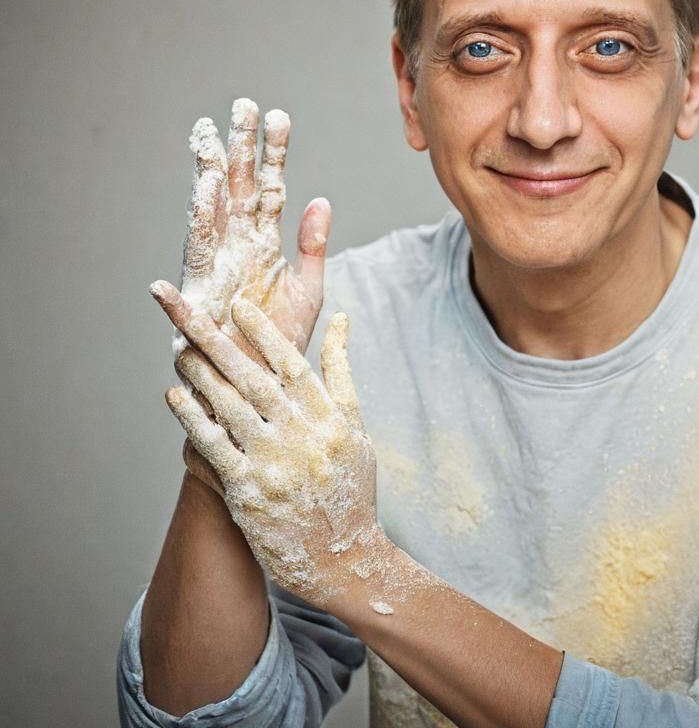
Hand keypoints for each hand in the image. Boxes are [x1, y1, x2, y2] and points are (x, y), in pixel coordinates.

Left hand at [151, 281, 380, 606]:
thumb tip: (342, 320)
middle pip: (252, 377)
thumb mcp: (356, 427)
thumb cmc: (351, 488)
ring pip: (229, 407)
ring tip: (178, 347)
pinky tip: (176, 396)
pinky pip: (214, 447)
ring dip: (199, 374)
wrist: (343, 559)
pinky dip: (193, 419)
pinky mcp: (248, 491)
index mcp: (329, 416)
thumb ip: (342, 373)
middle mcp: (301, 435)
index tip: (237, 305)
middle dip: (217, 342)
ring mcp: (273, 463)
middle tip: (188, 311)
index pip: (291, 363)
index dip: (264, 332)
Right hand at [180, 98, 330, 356]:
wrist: (262, 389)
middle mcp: (238, 247)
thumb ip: (313, 244)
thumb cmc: (282, 341)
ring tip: (212, 140)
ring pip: (214, 210)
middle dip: (240, 148)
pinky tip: (202, 192)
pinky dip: (199, 224)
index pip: (271, 188)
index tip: (278, 115)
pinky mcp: (201, 293)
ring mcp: (218, 267)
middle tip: (241, 106)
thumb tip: (321, 200)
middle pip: (239, 188)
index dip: (274, 153)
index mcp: (265, 243)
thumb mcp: (309, 288)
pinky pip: (200, 253)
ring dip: (213, 175)